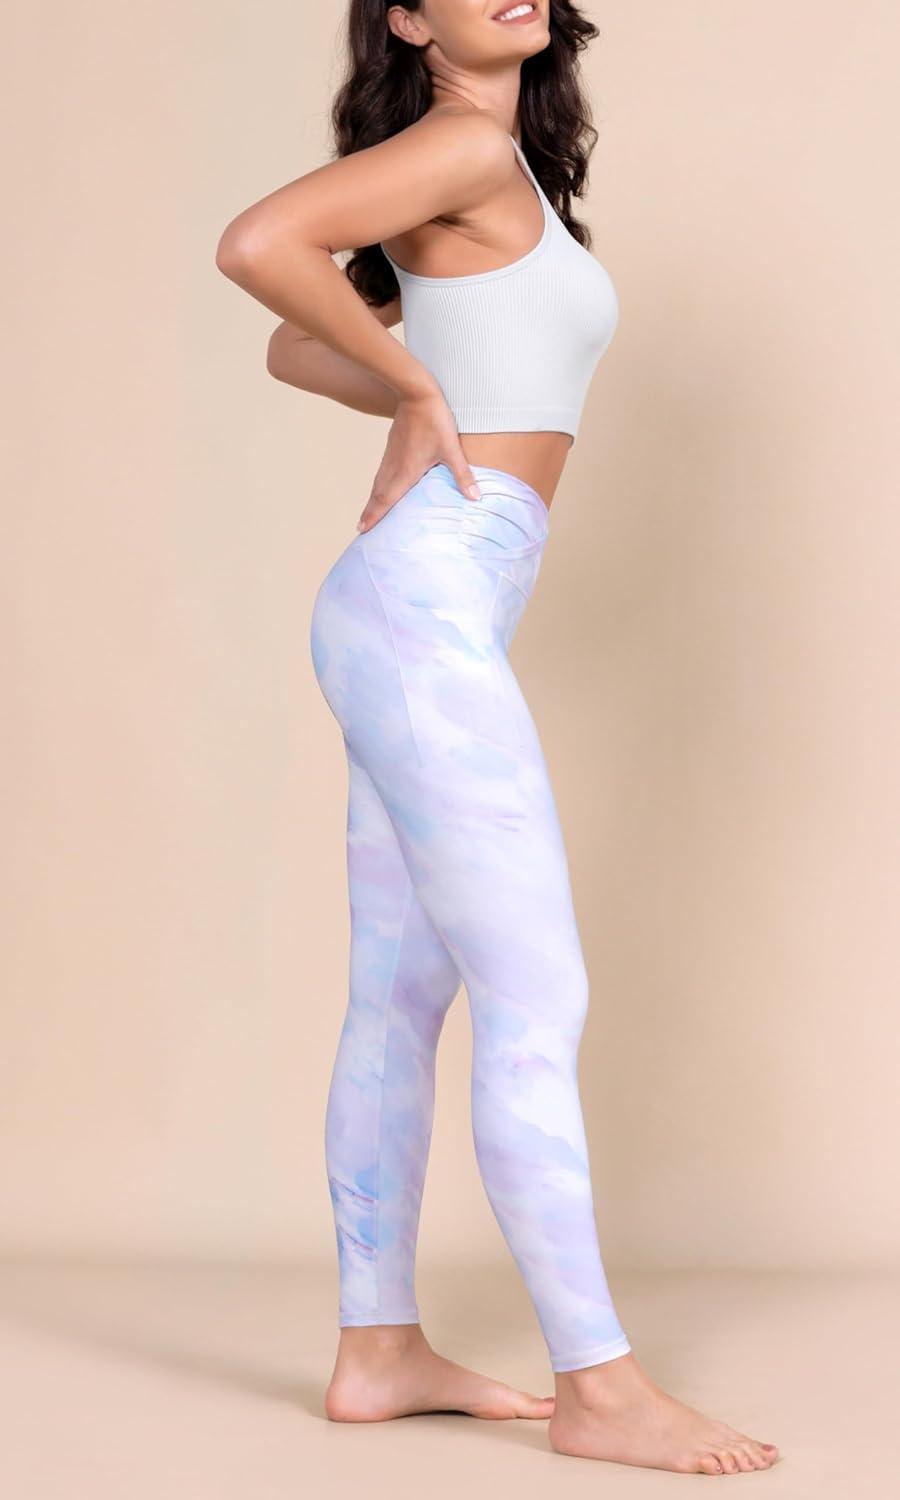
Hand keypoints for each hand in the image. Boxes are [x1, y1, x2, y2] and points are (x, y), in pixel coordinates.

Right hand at [356, 386, 481, 531]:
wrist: (416, 392)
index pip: (386, 499)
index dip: (375, 516)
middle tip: (360, 528)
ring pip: (378, 482)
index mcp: (406, 471)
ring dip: (372, 499)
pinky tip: (382, 485)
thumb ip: (463, 475)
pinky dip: (378, 484)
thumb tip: (476, 497)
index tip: (363, 529)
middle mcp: (394, 466)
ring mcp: (391, 455)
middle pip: (378, 494)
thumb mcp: (451, 449)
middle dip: (369, 512)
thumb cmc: (434, 420)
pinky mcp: (392, 445)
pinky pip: (382, 471)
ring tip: (368, 512)